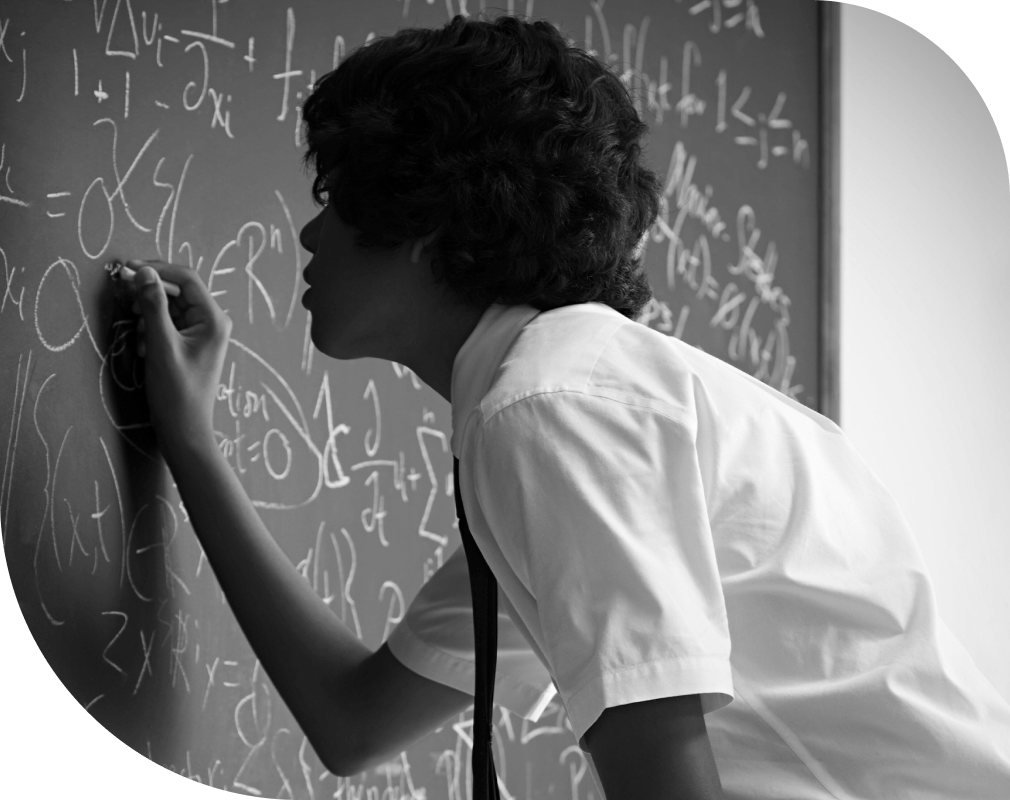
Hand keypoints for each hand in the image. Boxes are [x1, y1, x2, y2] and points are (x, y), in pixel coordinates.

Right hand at [129, 259, 232, 455]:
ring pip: (169, 308)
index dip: (156, 269)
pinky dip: (152, 330)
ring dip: (148, 316)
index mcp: (214, 319)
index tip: (126, 268)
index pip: (186, 278)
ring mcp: (202, 333)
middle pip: (177, 291)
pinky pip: (168, 324)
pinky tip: (144, 349)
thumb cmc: (176, 391)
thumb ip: (152, 306)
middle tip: (124, 297)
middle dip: (149, 294)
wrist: (184, 429)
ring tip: (140, 339)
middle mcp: (212, 322)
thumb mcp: (161, 345)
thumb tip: (144, 272)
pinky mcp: (190, 344)